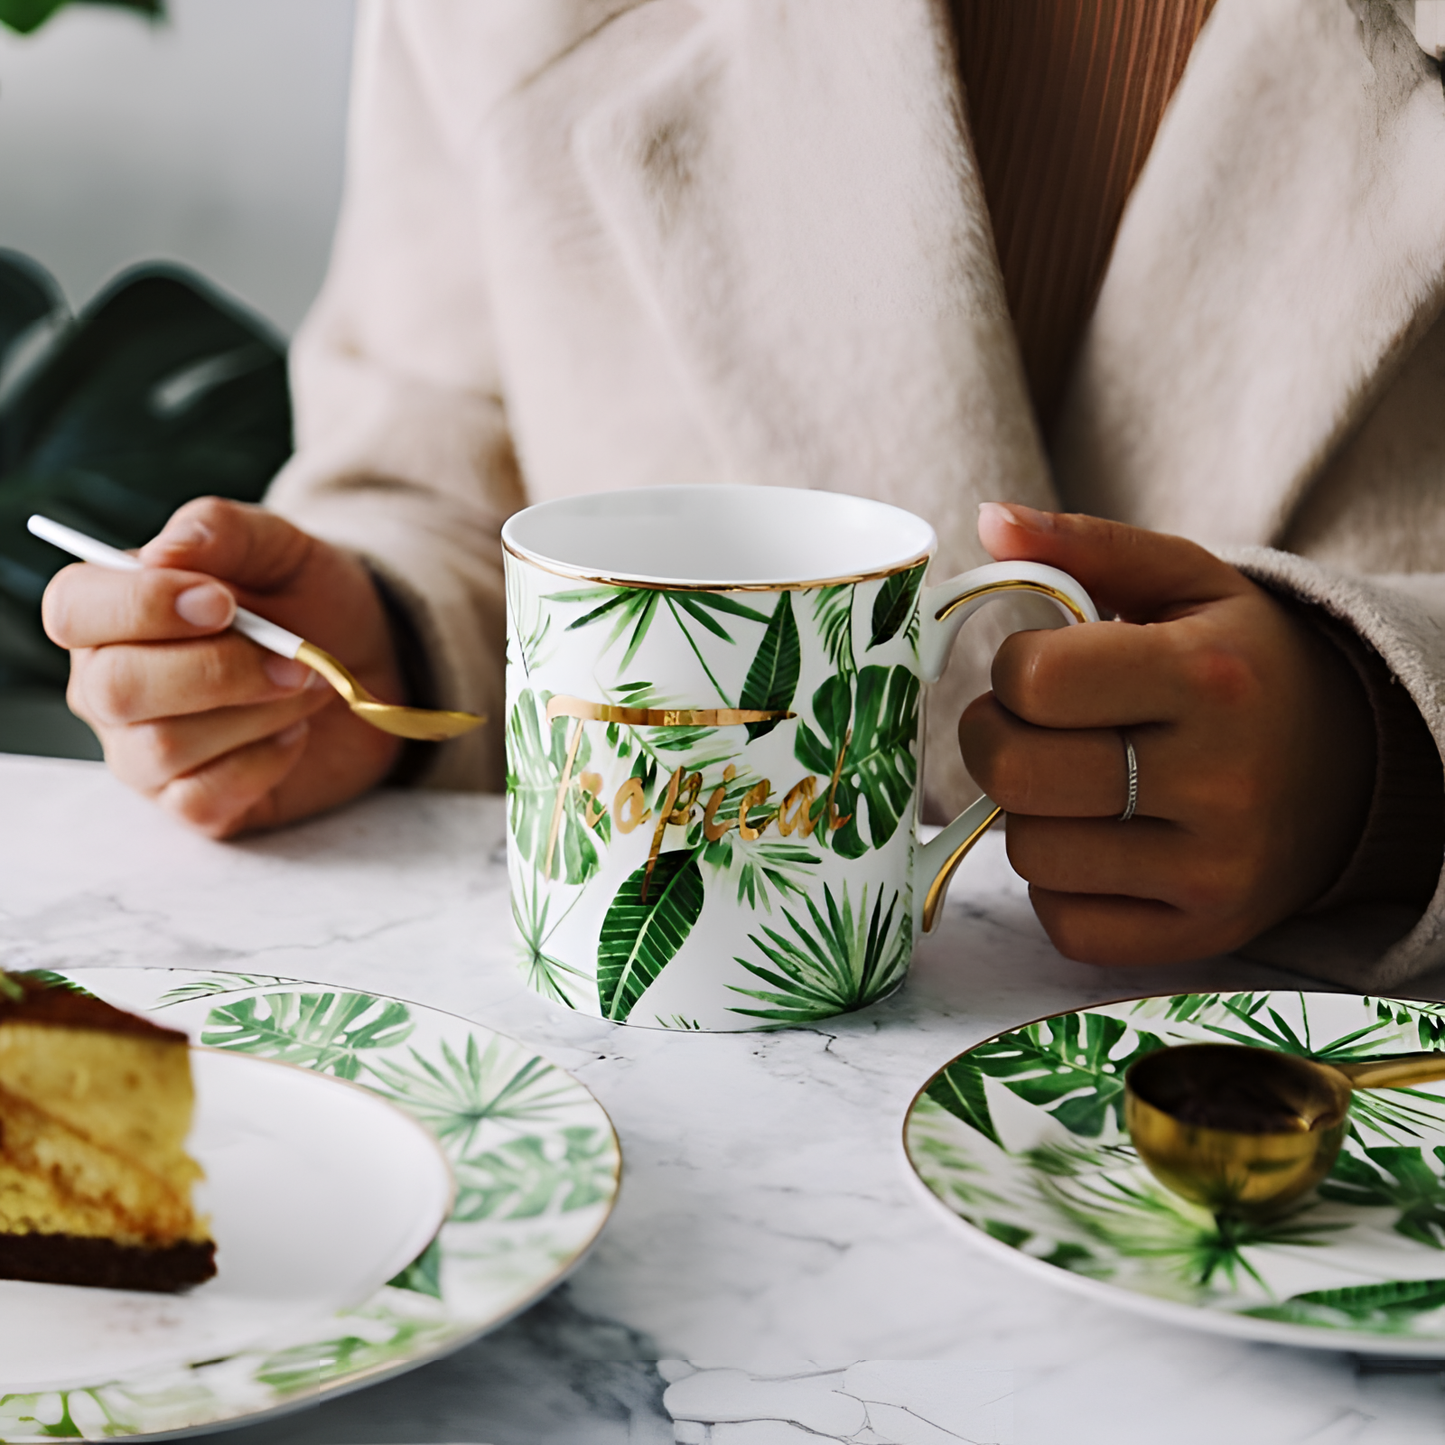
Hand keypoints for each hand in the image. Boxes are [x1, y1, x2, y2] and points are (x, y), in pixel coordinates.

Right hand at [43, 497, 404, 837]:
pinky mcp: (192, 803)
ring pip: (163, 747)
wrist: (369, 660)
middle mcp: (109, 687)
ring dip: (256, 714)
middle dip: (217, 670)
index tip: (222, 602)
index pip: (72, 610)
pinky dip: (265, 762)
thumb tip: (163, 550)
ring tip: (306, 687)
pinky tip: (294, 734)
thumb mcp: (279, 546)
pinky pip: (202, 799)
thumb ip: (220, 530)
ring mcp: (143, 754)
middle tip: (292, 657)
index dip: (141, 606)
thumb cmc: (308, 600)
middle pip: (115, 689)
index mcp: (110, 613)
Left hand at [958, 504, 1375, 965]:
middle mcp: (1221, 777)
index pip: (1034, 680)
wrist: (1349, 765)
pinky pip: (1065, 924)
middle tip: (1024, 728)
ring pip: (1030, 853)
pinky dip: (1058, 885)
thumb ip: (1083, 546)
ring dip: (1028, 815)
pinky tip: (1098, 841)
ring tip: (1074, 782)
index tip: (1038, 671)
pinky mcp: (1202, 932)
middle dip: (993, 741)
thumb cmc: (1239, 664)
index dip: (1011, 671)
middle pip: (1016, 775)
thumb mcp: (1184, 582)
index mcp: (1208, 674)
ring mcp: (1215, 868)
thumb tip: (987, 520)